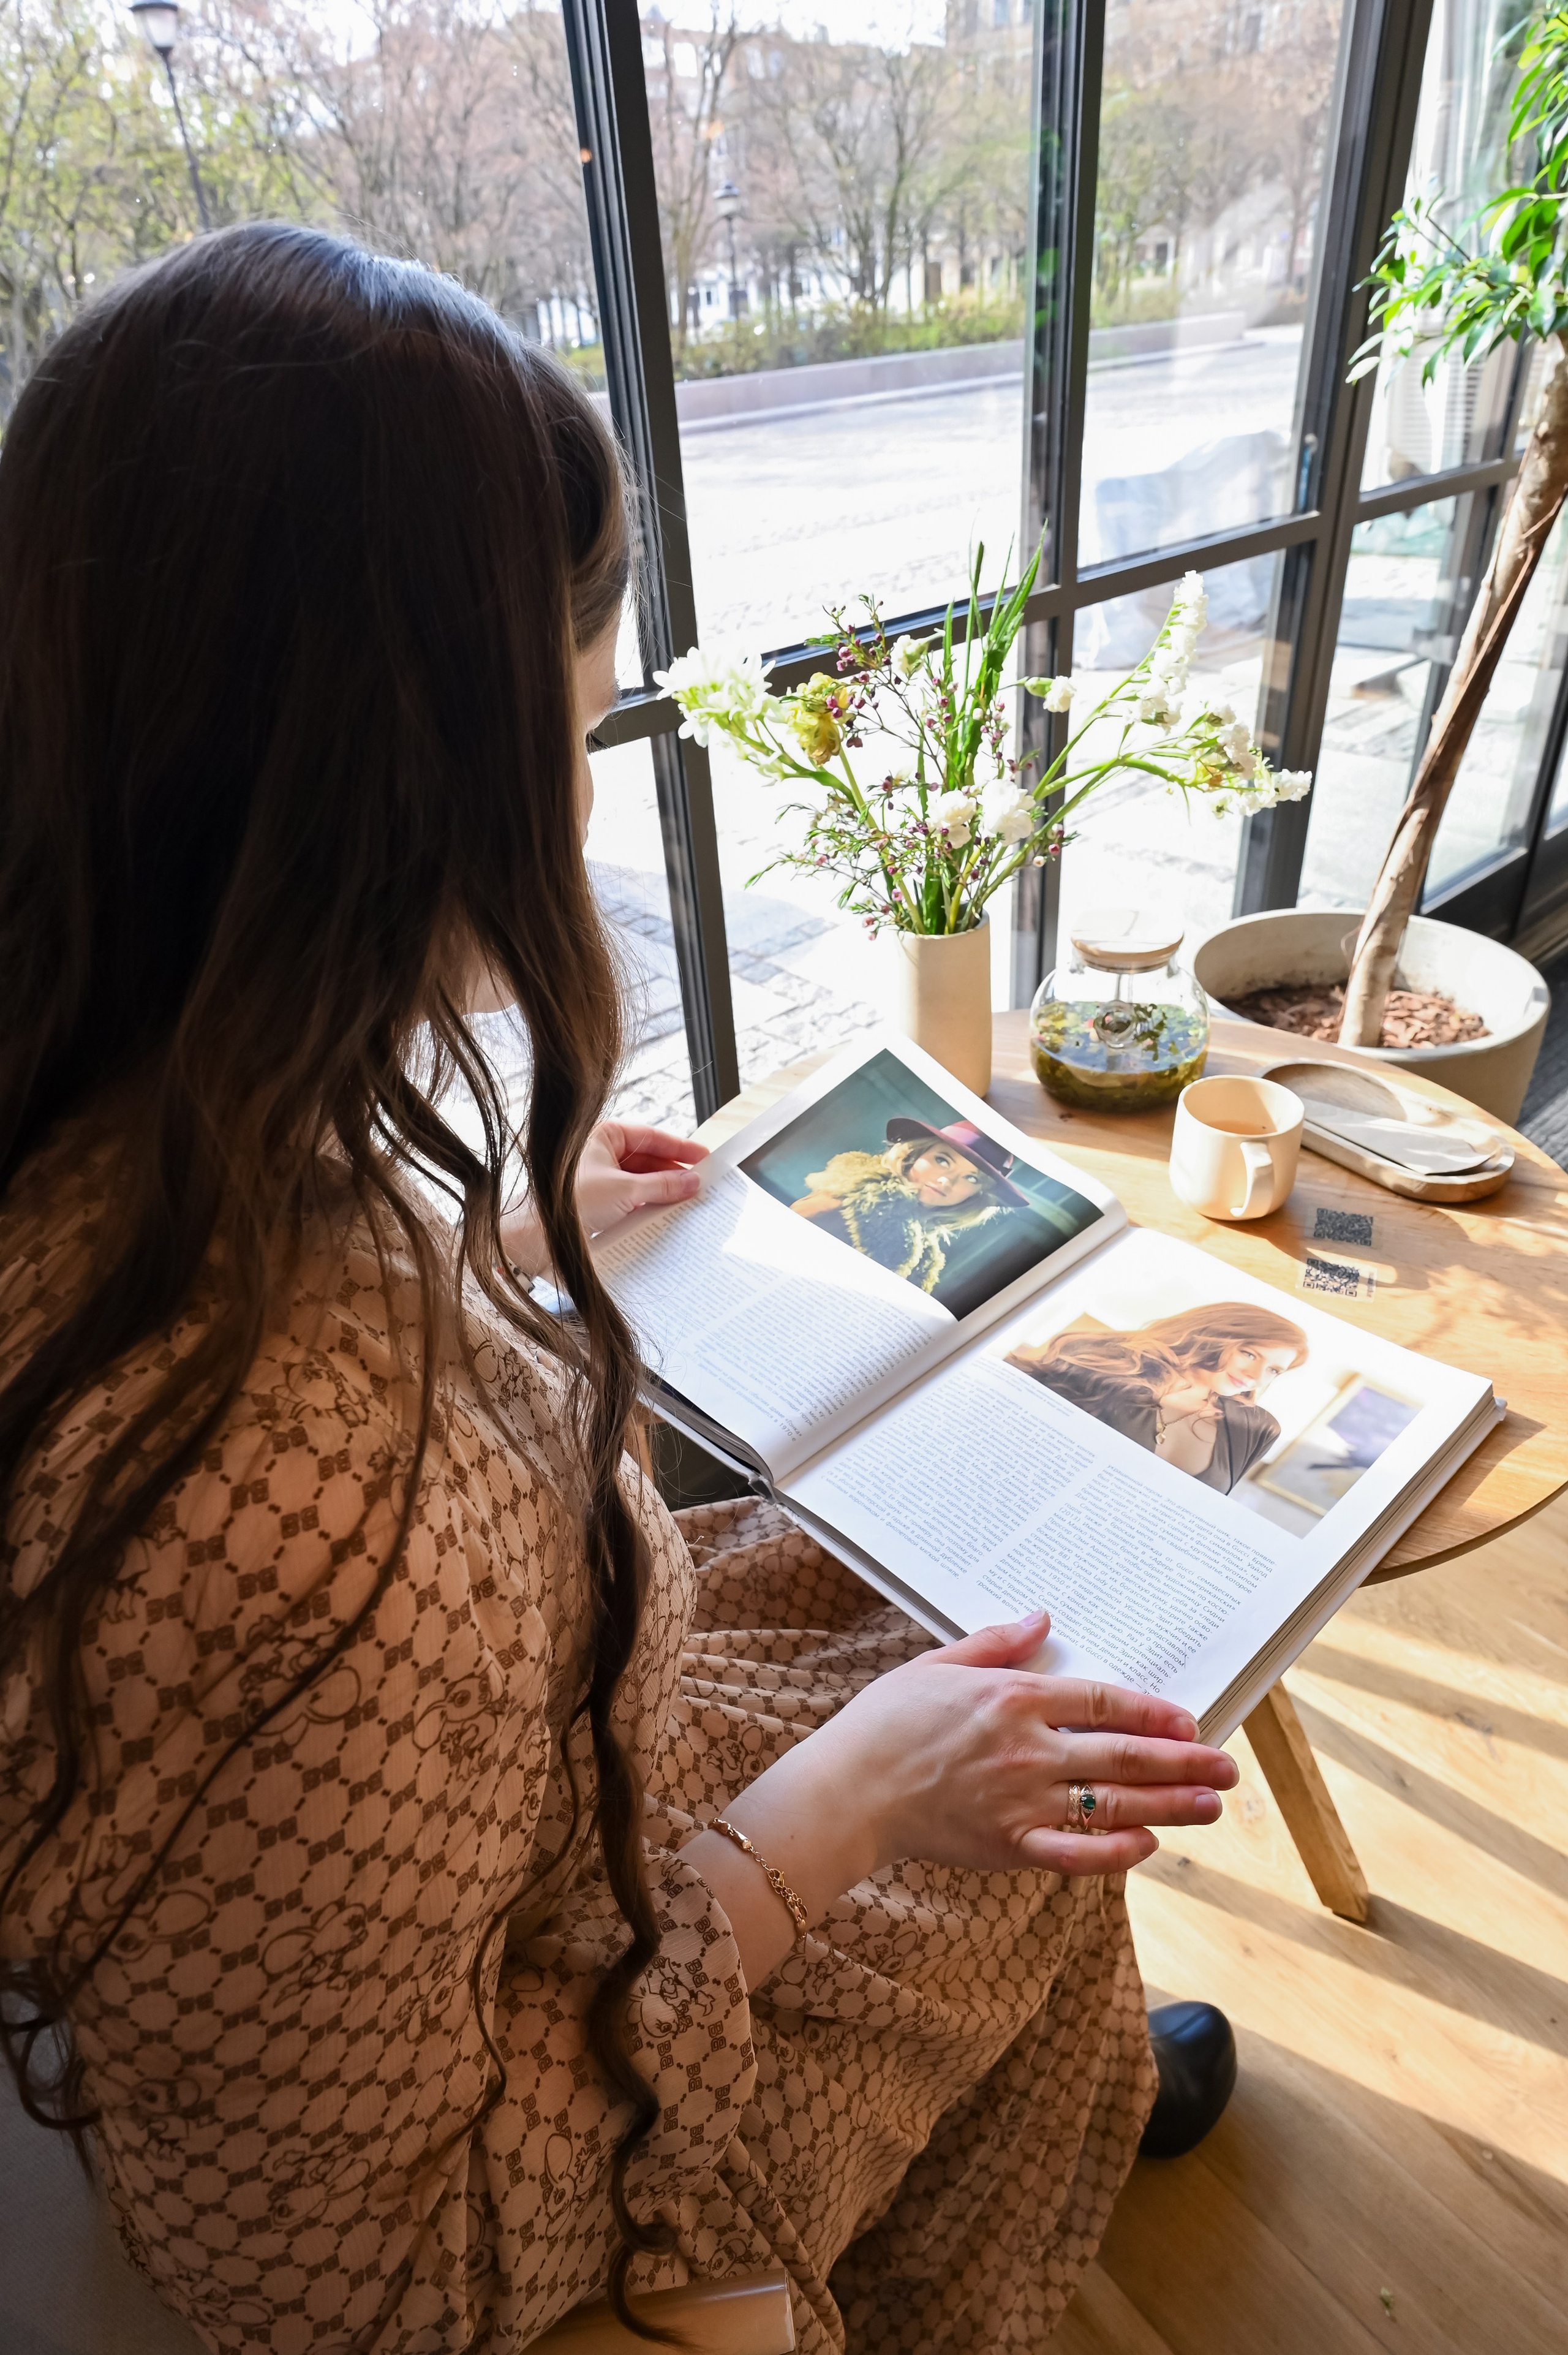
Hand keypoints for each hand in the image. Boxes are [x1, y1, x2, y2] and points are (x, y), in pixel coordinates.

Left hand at [501, 1121, 707, 1275]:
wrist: (537, 1237)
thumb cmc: (570, 1203)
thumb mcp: (625, 1191)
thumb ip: (663, 1185)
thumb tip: (691, 1182)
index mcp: (603, 1136)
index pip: (651, 1136)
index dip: (680, 1147)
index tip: (704, 1157)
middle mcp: (599, 1153)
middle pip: (647, 1160)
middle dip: (673, 1173)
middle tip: (700, 1185)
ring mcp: (598, 1178)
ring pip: (640, 1181)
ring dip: (661, 1192)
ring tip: (686, 1202)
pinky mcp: (597, 1202)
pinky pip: (629, 1199)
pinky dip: (646, 1206)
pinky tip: (663, 1216)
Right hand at [684, 1607, 1235, 1989]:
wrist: (845, 1790)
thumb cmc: (885, 1723)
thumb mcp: (939, 1664)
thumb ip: (996, 1643)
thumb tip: (1042, 1617)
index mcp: (1012, 1698)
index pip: (1100, 1702)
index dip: (1152, 1713)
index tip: (1190, 1720)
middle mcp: (1027, 1749)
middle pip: (1122, 1756)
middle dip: (1182, 1763)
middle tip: (1226, 1769)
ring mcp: (1021, 1801)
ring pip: (1111, 1803)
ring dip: (1169, 1805)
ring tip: (1210, 1806)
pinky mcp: (1007, 1846)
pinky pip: (1075, 1852)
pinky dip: (1114, 1851)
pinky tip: (1147, 1845)